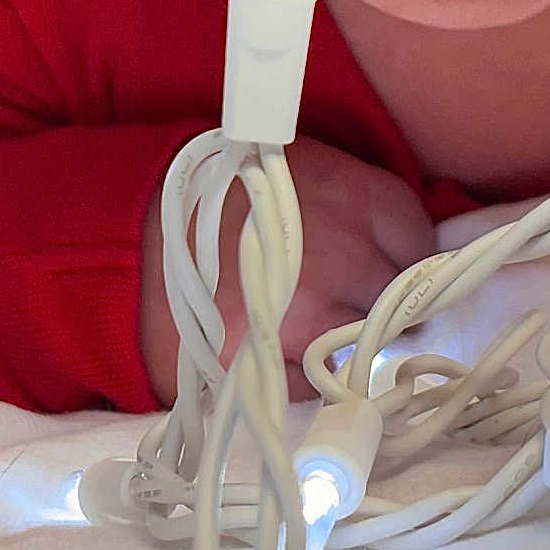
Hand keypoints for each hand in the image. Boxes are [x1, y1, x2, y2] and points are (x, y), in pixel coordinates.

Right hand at [139, 138, 436, 405]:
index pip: (417, 237)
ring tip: (314, 327)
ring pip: (362, 343)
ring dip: (347, 341)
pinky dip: (302, 374)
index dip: (409, 257)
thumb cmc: (217, 193)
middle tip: (359, 304)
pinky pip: (312, 381)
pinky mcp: (270, 357)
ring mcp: (311, 311)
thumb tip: (402, 239)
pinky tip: (277, 350)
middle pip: (400, 296)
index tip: (395, 266)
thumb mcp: (295, 168)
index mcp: (353, 196)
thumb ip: (351, 198)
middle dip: (386, 304)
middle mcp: (345, 255)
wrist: (132, 232)